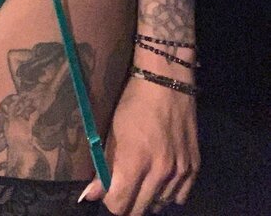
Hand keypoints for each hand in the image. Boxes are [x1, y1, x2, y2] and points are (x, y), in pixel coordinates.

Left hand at [78, 75, 199, 214]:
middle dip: (127, 202)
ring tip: (141, 180)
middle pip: (140, 210)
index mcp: (136, 162)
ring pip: (160, 205)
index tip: (107, 191)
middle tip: (122, 186)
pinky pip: (180, 197)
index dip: (110, 201)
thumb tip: (91, 194)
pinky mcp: (194, 167)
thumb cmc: (134, 102)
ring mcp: (180, 171)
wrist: (167, 81)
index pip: (120, 205)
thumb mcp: (113, 130)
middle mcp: (160, 172)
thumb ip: (104, 166)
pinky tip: (160, 180)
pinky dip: (168, 193)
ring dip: (147, 198)